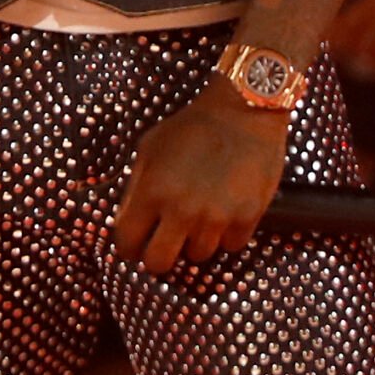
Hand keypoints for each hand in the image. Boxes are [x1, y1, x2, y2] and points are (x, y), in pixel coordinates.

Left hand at [112, 79, 289, 273]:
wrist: (244, 111)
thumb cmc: (193, 126)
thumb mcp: (150, 147)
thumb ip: (136, 186)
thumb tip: (128, 221)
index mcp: (152, 191)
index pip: (128, 242)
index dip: (128, 247)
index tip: (135, 246)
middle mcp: (182, 210)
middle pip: (158, 263)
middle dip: (157, 257)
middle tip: (164, 244)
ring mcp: (216, 217)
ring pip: (197, 256)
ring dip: (195, 241)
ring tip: (199, 216)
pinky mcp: (247, 218)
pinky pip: (230, 246)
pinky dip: (226, 234)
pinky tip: (225, 211)